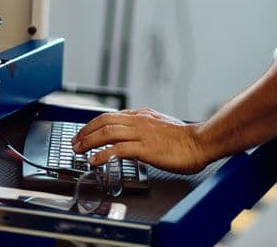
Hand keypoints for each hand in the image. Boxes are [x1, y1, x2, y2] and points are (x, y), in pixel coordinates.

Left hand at [72, 108, 210, 174]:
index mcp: (143, 115)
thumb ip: (148, 127)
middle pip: (104, 121)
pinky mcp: (145, 149)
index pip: (112, 116)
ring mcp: (141, 134)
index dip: (94, 124)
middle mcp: (139, 121)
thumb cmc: (186, 138)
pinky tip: (94, 161)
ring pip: (107, 133)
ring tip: (79, 150)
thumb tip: (137, 134)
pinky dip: (102, 155)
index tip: (85, 133)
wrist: (201, 142)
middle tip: (75, 142)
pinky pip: (117, 150)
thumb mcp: (163, 126)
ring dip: (89, 141)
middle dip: (86, 131)